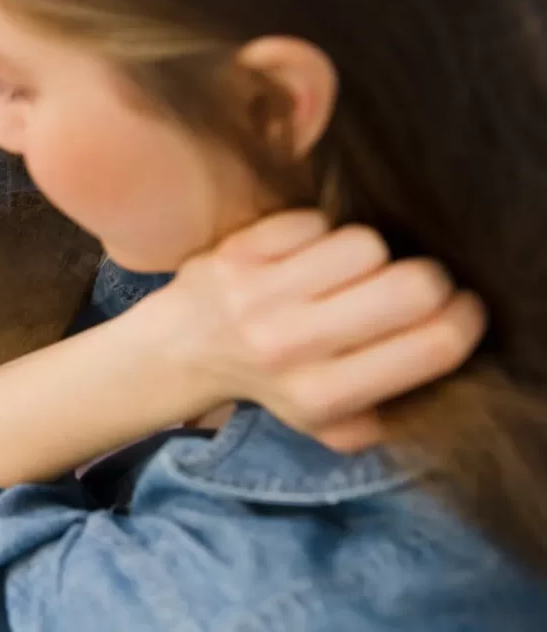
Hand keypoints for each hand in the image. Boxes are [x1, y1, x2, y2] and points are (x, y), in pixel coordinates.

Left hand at [157, 211, 486, 451]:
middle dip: (429, 280)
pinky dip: (321, 234)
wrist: (181, 351)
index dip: (466, 318)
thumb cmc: (269, 383)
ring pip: (367, 245)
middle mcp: (290, 348)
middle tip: (412, 288)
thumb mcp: (328, 424)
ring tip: (349, 275)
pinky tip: (306, 257)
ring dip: (369, 256)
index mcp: (322, 397)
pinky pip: (316, 221)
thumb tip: (450, 367)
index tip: (459, 310)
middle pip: (412, 285)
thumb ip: (390, 411)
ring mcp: (259, 297)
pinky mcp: (237, 254)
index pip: (434, 345)